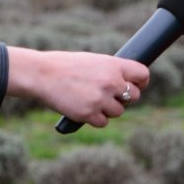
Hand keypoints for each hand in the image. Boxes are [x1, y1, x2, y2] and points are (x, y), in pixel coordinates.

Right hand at [5, 48, 148, 127]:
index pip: (142, 75)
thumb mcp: (90, 61)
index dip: (140, 82)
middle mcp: (110, 82)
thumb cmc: (62, 65)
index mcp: (112, 65)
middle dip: (123, 98)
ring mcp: (100, 99)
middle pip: (134, 96)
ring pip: (118, 111)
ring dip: (107, 109)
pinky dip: (95, 118)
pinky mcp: (89, 114)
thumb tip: (124, 83)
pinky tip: (83, 108)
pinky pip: (103, 122)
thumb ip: (109, 71)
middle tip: (107, 95)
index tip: (135, 85)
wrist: (40, 74)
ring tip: (89, 99)